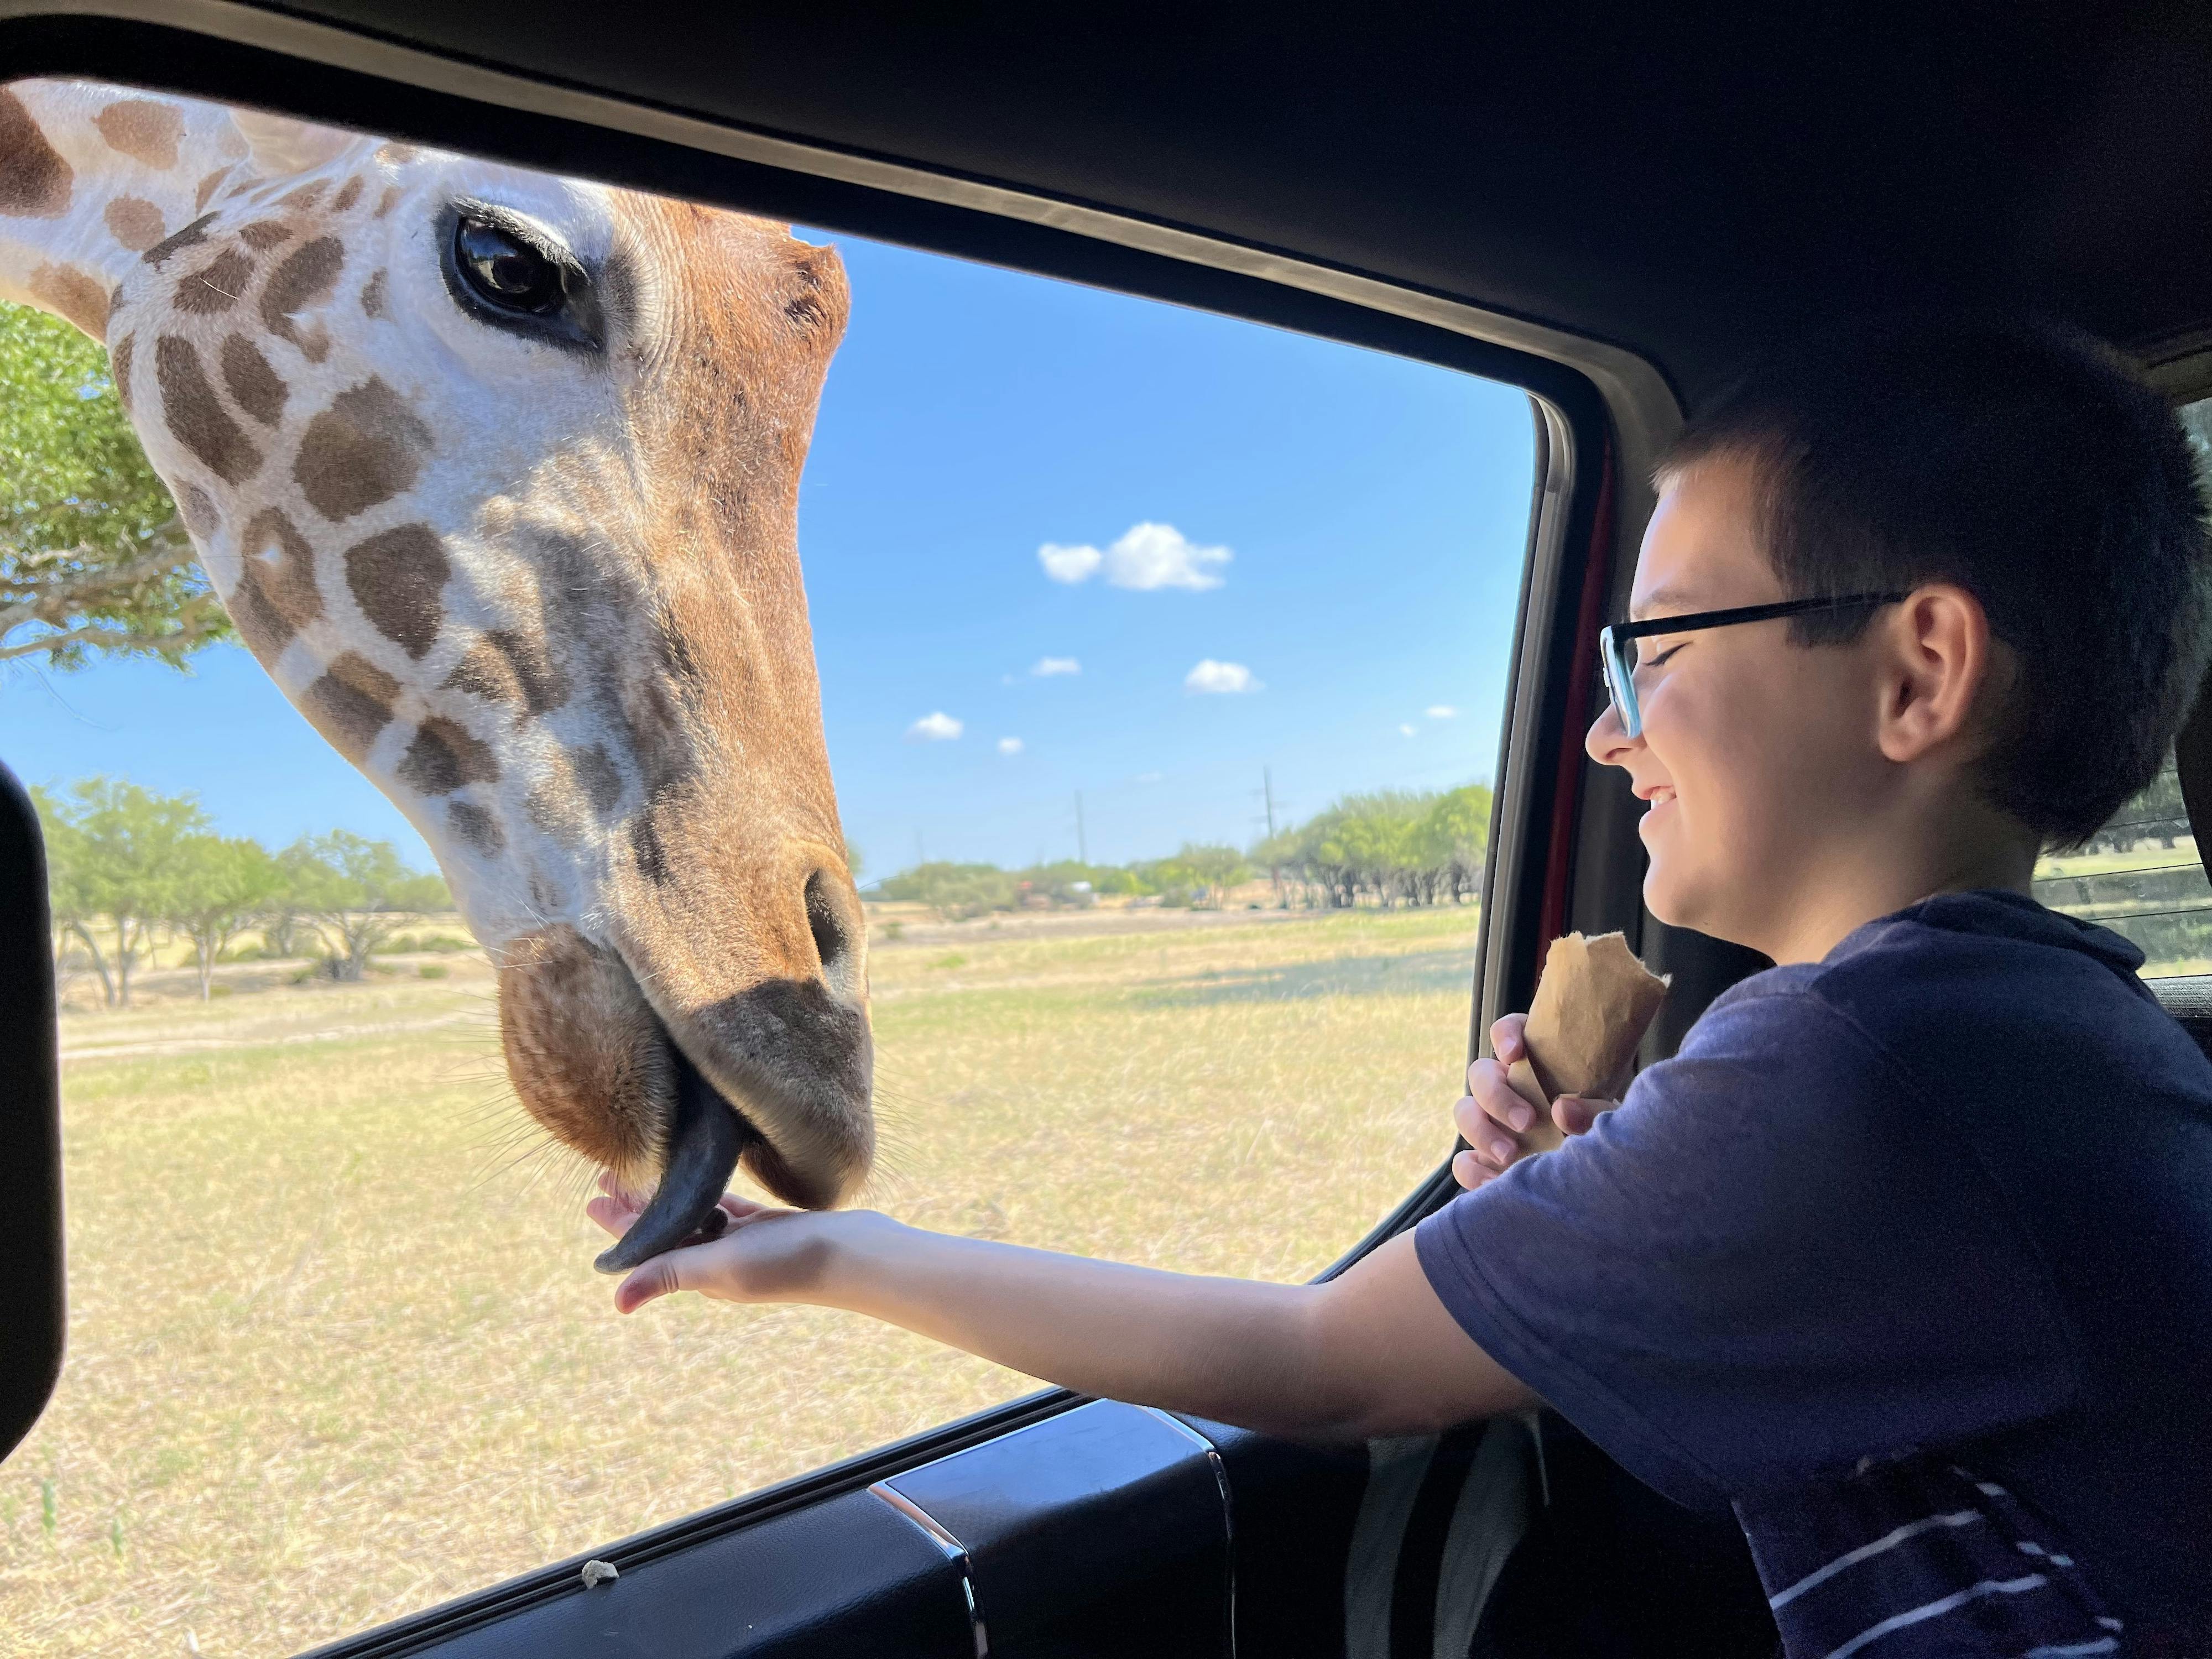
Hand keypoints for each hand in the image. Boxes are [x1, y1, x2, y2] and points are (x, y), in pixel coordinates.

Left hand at [585, 1172, 876, 1313]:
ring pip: (693, 1216)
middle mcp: (717, 1260)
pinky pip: (727, 1207)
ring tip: (645, 1171)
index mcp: (701, 1273)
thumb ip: (670, 1274)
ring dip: (666, 1196)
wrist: (853, 1256)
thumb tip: (617, 1304)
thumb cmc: (787, 1263)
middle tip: (607, 1174)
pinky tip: (699, 1177)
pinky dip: (708, 1194)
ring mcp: (742, 1243)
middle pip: (666, 1230)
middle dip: (635, 1206)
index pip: (648, 1247)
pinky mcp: (766, 1226)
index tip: (592, 1197)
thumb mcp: (721, 1267)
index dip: (619, 1225)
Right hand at [1451, 1013, 1611, 1190]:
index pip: (1510, 1031)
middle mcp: (1509, 1087)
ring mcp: (1493, 1124)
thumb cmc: (1606, 1135)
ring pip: (1465, 1112)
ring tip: (1509, 1155)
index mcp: (1537, 1063)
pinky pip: (1463, 1161)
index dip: (1505, 1036)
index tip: (1514, 1053)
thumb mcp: (1610, 1119)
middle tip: (1526, 1121)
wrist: (1606, 1176)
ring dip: (1481, 1131)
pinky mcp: (1485, 1159)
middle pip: (1480, 1074)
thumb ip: (1592, 1111)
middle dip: (1497, 1096)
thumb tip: (1560, 1109)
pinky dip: (1473, 1170)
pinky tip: (1496, 1181)